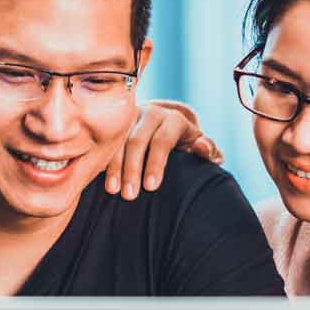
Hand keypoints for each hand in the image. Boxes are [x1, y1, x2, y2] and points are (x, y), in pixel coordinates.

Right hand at [106, 99, 221, 199]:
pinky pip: (106, 139)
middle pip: (137, 140)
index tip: (151, 187)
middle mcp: (152, 113)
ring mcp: (131, 115)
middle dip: (132, 169)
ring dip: (115, 166)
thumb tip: (202, 147)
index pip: (163, 140)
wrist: (166, 125)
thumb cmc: (186, 144)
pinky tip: (101, 177)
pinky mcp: (116, 121)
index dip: (156, 163)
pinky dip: (103, 159)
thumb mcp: (199, 146)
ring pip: (119, 139)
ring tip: (113, 190)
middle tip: (130, 195)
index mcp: (174, 120)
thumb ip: (208, 150)